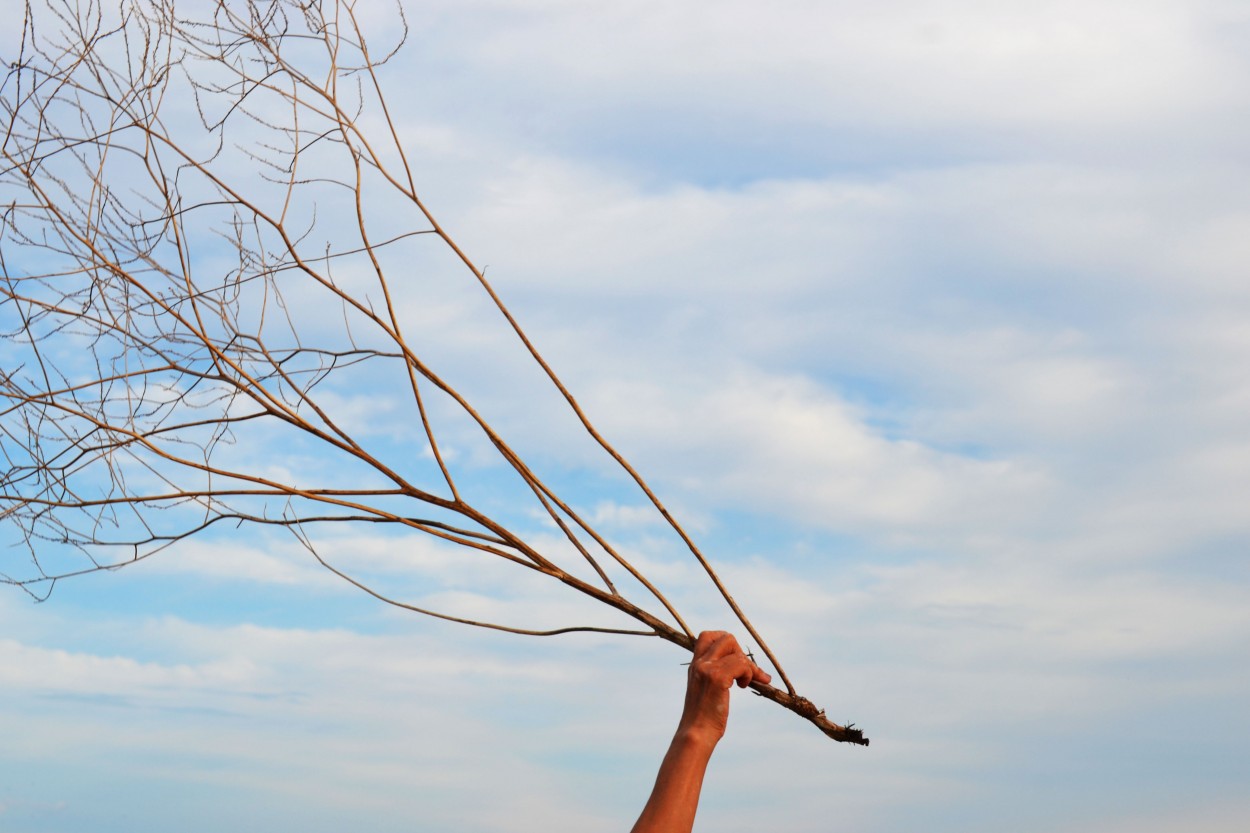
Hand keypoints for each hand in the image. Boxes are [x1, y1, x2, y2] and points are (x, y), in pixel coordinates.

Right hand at [678, 631, 771, 746]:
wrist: (696, 734)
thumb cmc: (704, 718)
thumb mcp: (706, 690)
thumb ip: (715, 676)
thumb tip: (742, 668)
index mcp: (695, 665)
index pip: (708, 636)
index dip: (727, 644)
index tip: (734, 662)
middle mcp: (699, 663)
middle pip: (726, 638)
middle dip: (741, 653)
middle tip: (744, 672)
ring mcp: (707, 669)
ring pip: (736, 651)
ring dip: (748, 667)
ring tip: (745, 683)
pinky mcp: (717, 678)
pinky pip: (741, 664)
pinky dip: (749, 674)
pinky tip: (743, 687)